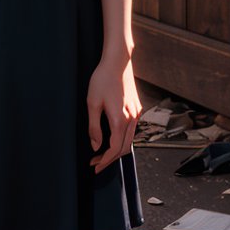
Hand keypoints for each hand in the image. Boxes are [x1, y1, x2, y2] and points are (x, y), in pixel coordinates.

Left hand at [86, 55, 139, 173]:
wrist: (117, 62)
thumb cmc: (102, 80)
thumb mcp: (92, 103)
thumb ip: (94, 127)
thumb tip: (96, 146)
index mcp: (120, 120)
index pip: (113, 149)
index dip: (104, 161)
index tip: (94, 167)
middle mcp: (131, 119)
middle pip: (123, 148)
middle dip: (109, 159)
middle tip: (96, 164)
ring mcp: (136, 114)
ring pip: (129, 140)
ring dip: (116, 149)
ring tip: (101, 154)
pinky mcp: (137, 108)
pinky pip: (131, 130)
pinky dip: (122, 139)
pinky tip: (112, 138)